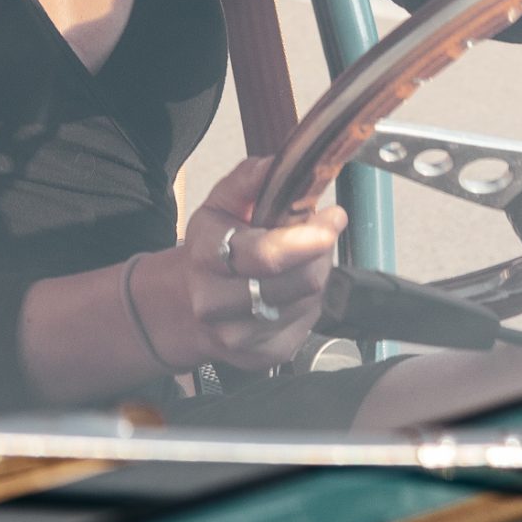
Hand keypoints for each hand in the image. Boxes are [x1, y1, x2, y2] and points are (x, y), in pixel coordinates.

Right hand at [135, 156, 345, 375]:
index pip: (267, 254)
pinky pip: (307, 325)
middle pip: (299, 282)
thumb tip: (277, 163)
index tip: (334, 216)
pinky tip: (292, 290)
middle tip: (321, 234)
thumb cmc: (212, 248)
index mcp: (207, 256)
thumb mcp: (220, 205)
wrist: (187, 306)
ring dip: (315, 274)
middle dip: (319, 253)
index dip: (309, 236)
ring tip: (302, 260)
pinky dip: (308, 302)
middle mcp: (216, 303)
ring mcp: (239, 336)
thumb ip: (248, 180)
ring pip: (308, 302)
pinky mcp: (262, 357)